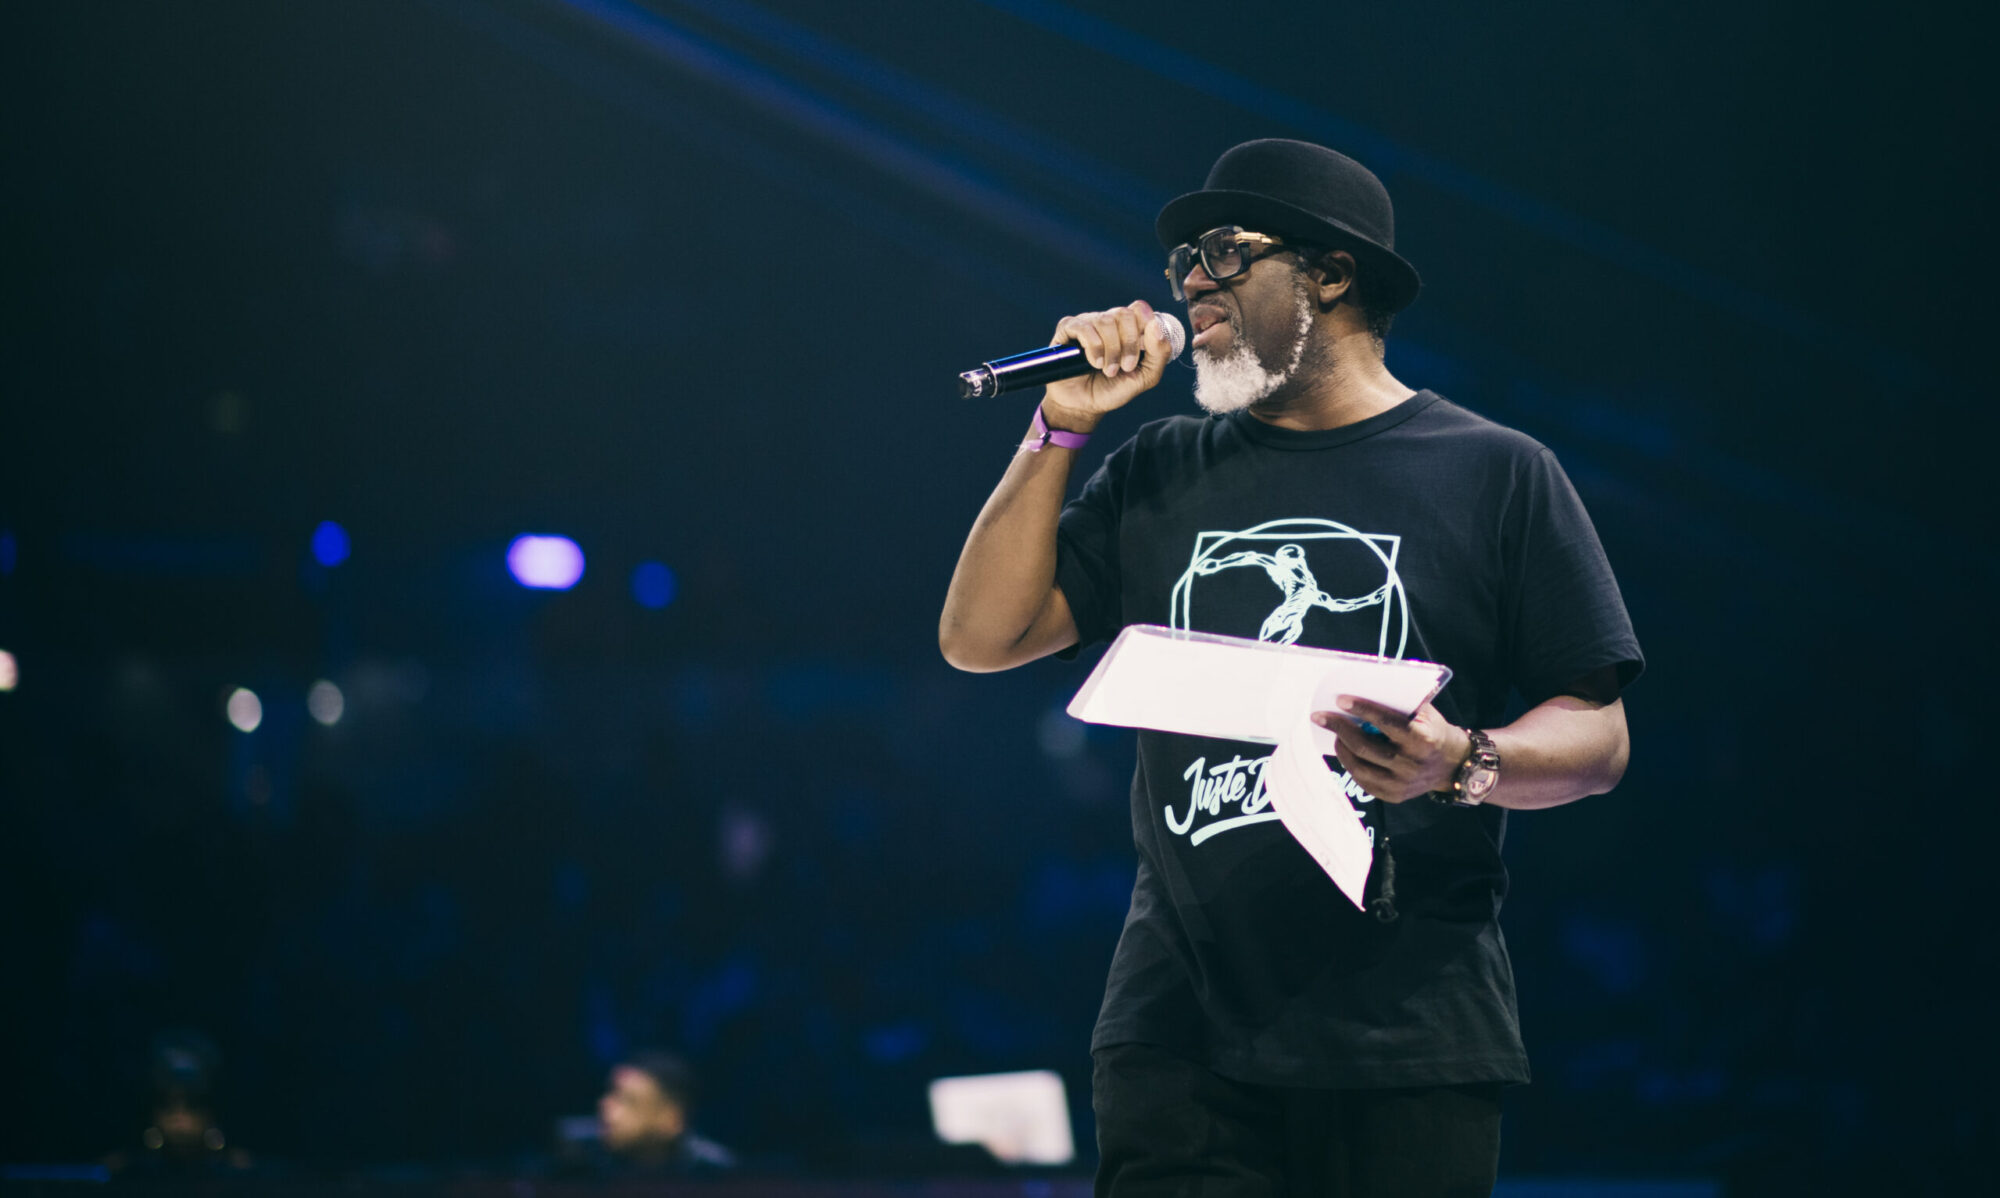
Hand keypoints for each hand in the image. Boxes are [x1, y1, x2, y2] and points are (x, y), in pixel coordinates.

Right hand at [1039, 300, 1173, 428]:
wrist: (1084, 406)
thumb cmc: (1113, 389)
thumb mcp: (1145, 377)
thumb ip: (1160, 353)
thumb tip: (1156, 326)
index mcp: (1128, 328)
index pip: (1139, 309)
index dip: (1144, 326)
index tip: (1143, 350)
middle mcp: (1108, 321)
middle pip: (1124, 313)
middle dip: (1128, 344)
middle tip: (1125, 366)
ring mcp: (1087, 323)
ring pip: (1105, 321)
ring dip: (1110, 350)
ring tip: (1107, 370)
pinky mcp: (1067, 329)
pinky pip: (1083, 327)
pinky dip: (1093, 347)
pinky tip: (1093, 363)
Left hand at [1312, 696, 1472, 803]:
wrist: (1453, 764)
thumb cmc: (1432, 730)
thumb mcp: (1424, 713)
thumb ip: (1398, 706)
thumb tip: (1360, 694)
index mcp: (1422, 740)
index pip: (1386, 722)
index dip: (1361, 709)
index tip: (1339, 699)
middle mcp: (1411, 765)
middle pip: (1365, 747)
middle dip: (1339, 729)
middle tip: (1320, 716)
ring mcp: (1402, 784)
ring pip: (1359, 767)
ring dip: (1341, 748)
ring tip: (1333, 734)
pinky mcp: (1394, 796)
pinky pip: (1363, 781)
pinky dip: (1350, 764)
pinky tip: (1345, 751)